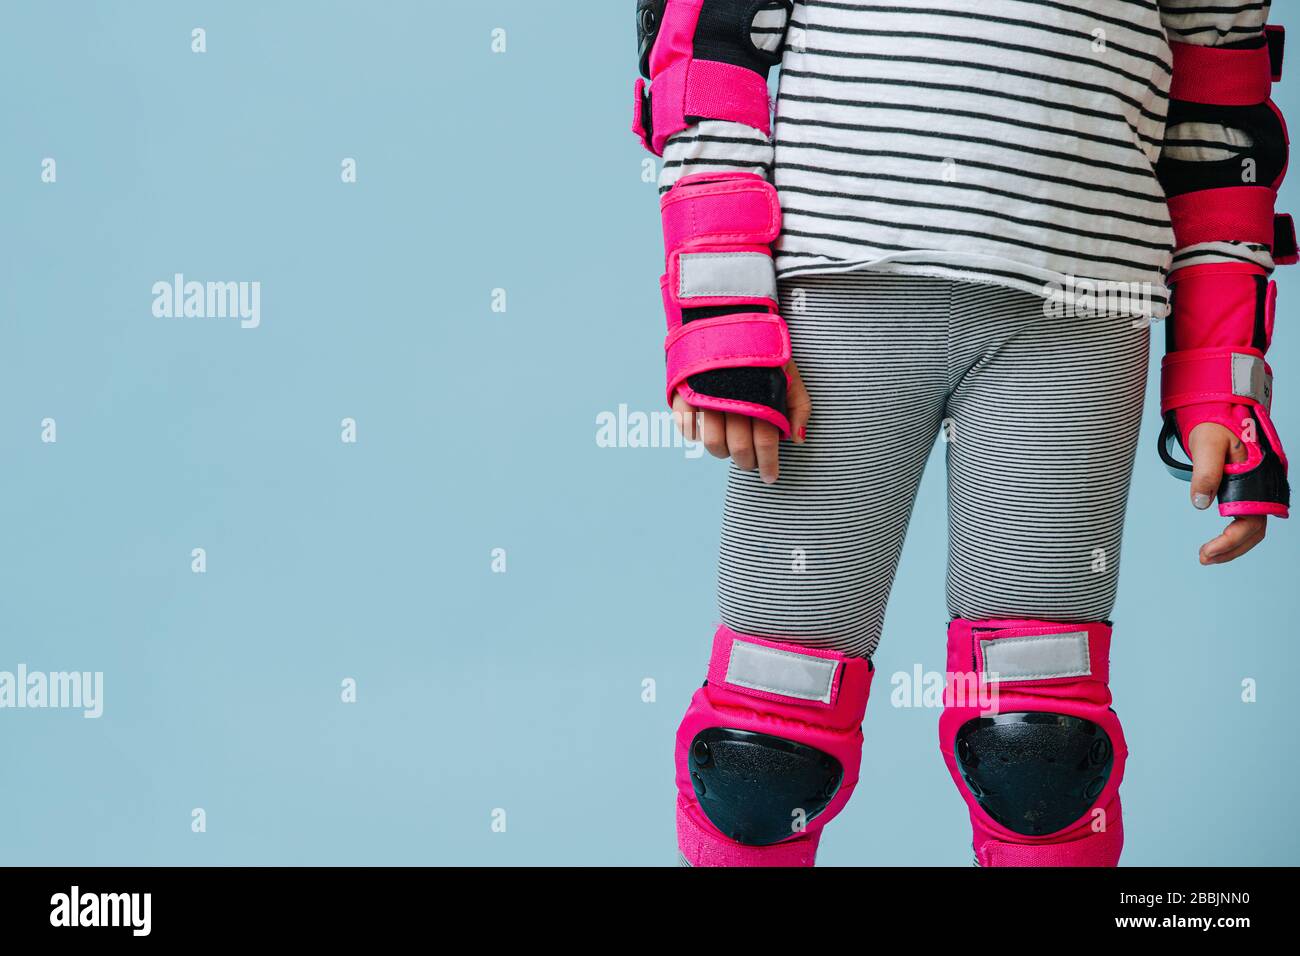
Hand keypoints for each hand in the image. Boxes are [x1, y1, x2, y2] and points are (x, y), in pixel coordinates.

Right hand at [672, 360, 811, 483]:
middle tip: (752, 463)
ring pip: (712, 443)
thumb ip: (799, 405)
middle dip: (747, 462)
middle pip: (737, 447)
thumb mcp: (788, 372)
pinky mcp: (682, 393)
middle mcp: (730, 395)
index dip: (768, 463)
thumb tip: (798, 441)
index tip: (771, 477)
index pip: (765, 440)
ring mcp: (703, 395)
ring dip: (723, 452)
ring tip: (731, 447)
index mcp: (759, 393)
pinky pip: (687, 429)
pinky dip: (698, 436)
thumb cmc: (760, 350)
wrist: (724, 317)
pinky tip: (710, 429)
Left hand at [1188, 421, 1266, 563]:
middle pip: (1254, 531)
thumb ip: (1205, 472)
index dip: (1230, 541)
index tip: (1205, 552)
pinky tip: (1217, 541)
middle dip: (1231, 549)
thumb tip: (1199, 503)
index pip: (1249, 522)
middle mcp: (1260, 488)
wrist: (1222, 410)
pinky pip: (1246, 518)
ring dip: (1233, 545)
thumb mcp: (1207, 445)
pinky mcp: (1247, 490)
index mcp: (1256, 480)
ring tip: (1207, 556)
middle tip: (1203, 558)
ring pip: (1252, 527)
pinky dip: (1234, 534)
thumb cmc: (1216, 424)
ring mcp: (1255, 490)